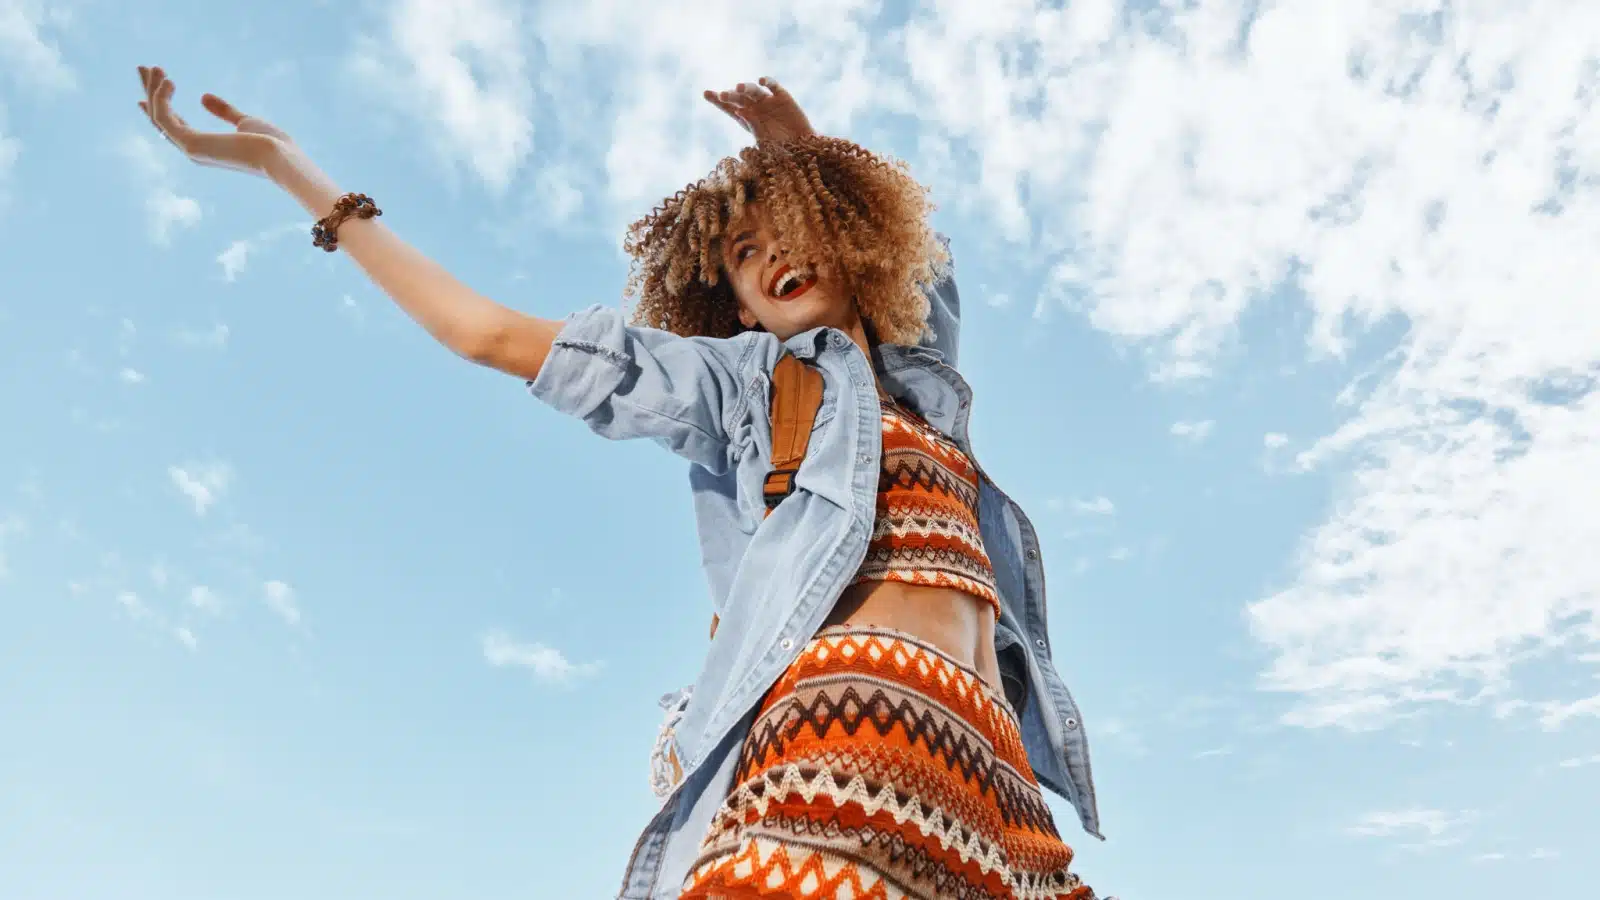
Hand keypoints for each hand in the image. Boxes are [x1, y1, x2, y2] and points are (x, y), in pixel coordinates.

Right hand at [137, 65, 292, 176]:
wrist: (281, 157)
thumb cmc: (271, 144)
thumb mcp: (246, 122)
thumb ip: (224, 111)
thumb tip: (202, 96)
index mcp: (207, 147)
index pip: (175, 126)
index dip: (161, 105)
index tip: (154, 87)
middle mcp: (194, 151)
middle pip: (162, 119)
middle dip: (151, 92)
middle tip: (143, 67)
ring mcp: (191, 149)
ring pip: (159, 116)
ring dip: (154, 90)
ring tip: (155, 67)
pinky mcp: (191, 143)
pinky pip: (165, 117)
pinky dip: (162, 97)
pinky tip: (169, 80)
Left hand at [703, 77, 815, 144]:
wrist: (802, 148)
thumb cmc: (780, 149)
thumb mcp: (764, 140)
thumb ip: (752, 126)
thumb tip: (740, 111)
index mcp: (746, 119)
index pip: (729, 108)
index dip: (718, 101)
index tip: (706, 93)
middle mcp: (755, 107)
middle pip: (738, 98)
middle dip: (729, 96)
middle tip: (722, 95)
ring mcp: (768, 101)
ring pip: (753, 90)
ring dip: (745, 88)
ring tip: (738, 88)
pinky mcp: (782, 96)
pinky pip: (773, 85)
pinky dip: (767, 81)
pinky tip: (761, 81)